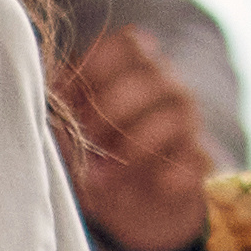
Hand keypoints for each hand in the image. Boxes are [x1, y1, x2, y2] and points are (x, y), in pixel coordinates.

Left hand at [59, 24, 219, 250]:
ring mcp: (189, 123)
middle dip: (111, 108)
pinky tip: (153, 185)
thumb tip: (50, 96)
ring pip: (174, 116)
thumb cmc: (96, 158)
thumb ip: (62, 113)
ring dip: (134, 147)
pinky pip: (194, 158)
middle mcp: (167, 88)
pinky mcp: (200, 161)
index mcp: (134, 69)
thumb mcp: (71, 136)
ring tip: (105, 175)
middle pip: (151, 75)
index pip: (129, 42)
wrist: (136, 207)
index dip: (98, 64)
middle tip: (88, 138)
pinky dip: (171, 174)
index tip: (69, 95)